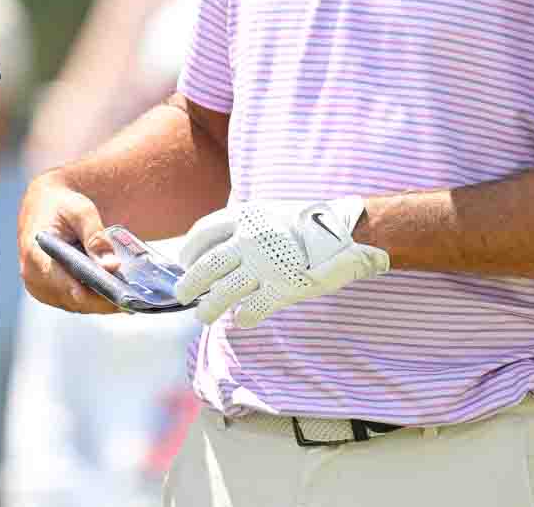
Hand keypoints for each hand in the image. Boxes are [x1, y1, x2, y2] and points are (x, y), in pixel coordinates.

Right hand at [17, 177, 121, 314]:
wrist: (44, 205)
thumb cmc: (62, 205)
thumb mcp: (81, 211)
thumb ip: (95, 237)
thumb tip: (111, 265)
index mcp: (36, 255)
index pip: (64, 283)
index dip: (91, 294)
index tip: (117, 298)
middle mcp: (33, 277)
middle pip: (75, 299)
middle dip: (104, 300)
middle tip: (134, 299)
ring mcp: (40, 288)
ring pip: (78, 305)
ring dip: (102, 302)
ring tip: (130, 297)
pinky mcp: (49, 293)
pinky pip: (76, 303)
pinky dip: (96, 300)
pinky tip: (116, 294)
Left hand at [174, 198, 388, 326]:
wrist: (351, 231)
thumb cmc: (310, 223)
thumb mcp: (272, 212)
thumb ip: (246, 226)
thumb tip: (218, 246)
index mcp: (246, 215)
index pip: (203, 233)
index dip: (189, 250)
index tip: (185, 262)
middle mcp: (250, 238)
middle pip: (207, 265)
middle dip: (189, 282)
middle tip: (182, 295)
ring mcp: (266, 264)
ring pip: (224, 291)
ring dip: (210, 307)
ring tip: (203, 316)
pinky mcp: (284, 287)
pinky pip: (254, 308)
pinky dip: (244, 317)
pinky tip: (242, 320)